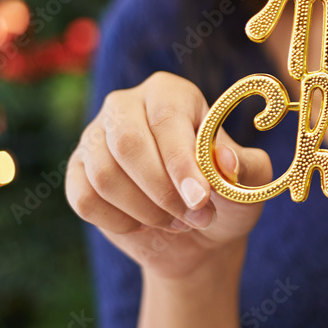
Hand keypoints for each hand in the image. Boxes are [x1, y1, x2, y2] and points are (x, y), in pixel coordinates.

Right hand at [65, 71, 273, 280]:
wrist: (199, 234)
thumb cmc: (226, 196)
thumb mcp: (250, 181)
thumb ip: (245, 166)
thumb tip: (224, 158)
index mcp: (170, 93)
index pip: (166, 120)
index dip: (181, 161)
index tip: (200, 198)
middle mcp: (126, 105)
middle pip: (128, 144)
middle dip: (162, 190)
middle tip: (196, 216)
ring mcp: (95, 137)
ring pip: (105, 176)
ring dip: (146, 210)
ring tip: (180, 222)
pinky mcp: (77, 171)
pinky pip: (85, 198)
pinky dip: (121, 221)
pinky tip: (146, 223)